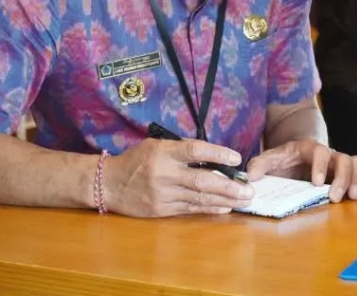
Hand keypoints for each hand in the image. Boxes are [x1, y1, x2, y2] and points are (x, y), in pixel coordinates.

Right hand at [102, 138, 253, 217]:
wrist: (108, 184)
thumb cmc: (136, 160)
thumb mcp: (156, 145)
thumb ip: (181, 148)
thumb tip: (212, 154)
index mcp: (163, 152)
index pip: (195, 150)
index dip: (217, 154)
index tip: (236, 158)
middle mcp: (163, 174)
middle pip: (201, 180)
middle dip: (228, 186)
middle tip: (248, 189)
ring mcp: (162, 194)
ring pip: (198, 198)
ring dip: (224, 200)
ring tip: (243, 200)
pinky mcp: (160, 210)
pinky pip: (189, 209)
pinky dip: (209, 208)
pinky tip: (225, 208)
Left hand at [246, 139, 356, 202]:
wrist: (295, 156)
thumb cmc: (283, 160)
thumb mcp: (269, 159)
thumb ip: (259, 165)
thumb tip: (251, 176)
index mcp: (309, 149)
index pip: (320, 151)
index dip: (321, 166)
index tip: (316, 183)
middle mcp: (328, 154)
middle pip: (344, 158)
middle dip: (342, 178)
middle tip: (335, 197)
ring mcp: (339, 162)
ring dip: (356, 179)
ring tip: (352, 197)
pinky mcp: (346, 172)